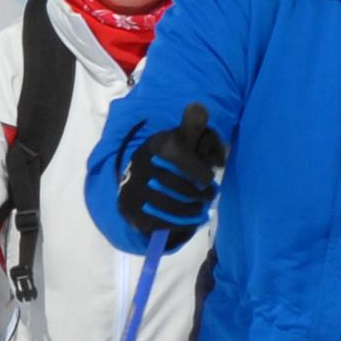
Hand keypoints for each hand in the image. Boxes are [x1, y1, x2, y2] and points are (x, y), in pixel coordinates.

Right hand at [115, 102, 223, 239]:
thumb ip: (195, 127)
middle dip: (199, 194)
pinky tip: (187, 220)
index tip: (209, 179)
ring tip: (199, 208)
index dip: (201, 173)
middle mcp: (141, 165)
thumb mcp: (181, 139)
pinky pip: (160, 222)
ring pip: (172, 205)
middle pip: (179, 186)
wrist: (136, 182)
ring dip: (191, 210)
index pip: (181, 159)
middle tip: (208, 196)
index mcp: (155, 145)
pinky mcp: (131, 210)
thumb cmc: (168, 159)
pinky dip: (178, 224)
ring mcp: (134, 189)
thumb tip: (203, 117)